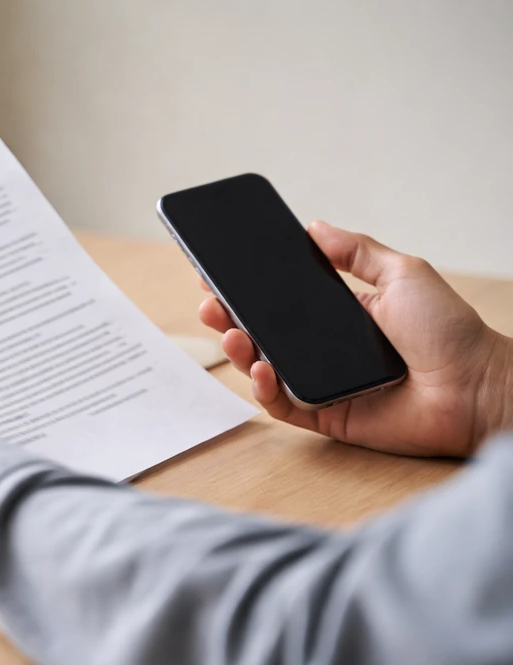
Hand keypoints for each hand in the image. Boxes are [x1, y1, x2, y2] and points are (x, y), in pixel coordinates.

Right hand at [198, 221, 512, 456]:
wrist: (475, 387)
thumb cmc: (449, 332)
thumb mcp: (404, 273)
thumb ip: (357, 251)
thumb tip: (315, 226)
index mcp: (338, 315)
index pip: (280, 301)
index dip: (248, 289)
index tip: (219, 273)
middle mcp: (323, 349)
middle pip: (262, 333)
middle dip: (229, 317)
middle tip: (211, 302)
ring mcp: (321, 383)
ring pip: (263, 369)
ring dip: (239, 351)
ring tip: (231, 332)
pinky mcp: (325, 416)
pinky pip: (282, 406)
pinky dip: (264, 390)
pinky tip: (260, 370)